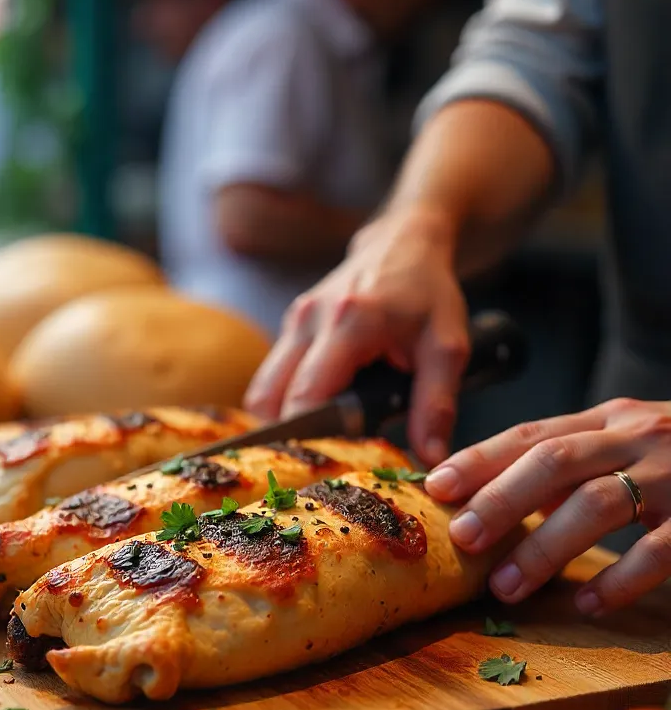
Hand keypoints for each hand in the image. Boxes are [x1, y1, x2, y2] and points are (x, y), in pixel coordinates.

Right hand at [243, 204, 469, 465]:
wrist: (405, 243)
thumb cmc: (428, 294)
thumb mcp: (447, 348)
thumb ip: (436, 404)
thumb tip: (431, 459)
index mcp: (349, 322)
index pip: (307, 395)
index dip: (310, 438)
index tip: (328, 465)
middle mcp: (309, 319)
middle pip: (270, 398)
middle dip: (289, 437)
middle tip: (322, 462)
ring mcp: (293, 320)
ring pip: (262, 390)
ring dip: (282, 421)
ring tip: (319, 441)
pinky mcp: (289, 326)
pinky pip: (271, 377)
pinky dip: (284, 402)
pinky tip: (316, 414)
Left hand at [424, 398, 670, 614]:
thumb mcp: (627, 442)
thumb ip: (572, 461)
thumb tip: (494, 493)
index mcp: (610, 420)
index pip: (533, 433)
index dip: (481, 458)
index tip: (437, 486)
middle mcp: (638, 438)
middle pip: (555, 461)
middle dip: (501, 499)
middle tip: (461, 537)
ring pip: (599, 503)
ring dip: (546, 546)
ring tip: (507, 585)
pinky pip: (660, 550)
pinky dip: (619, 579)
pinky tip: (586, 605)